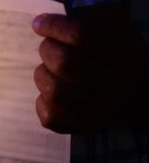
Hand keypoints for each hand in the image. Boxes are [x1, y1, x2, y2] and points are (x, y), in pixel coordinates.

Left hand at [32, 4, 148, 132]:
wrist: (140, 98)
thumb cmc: (119, 55)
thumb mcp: (116, 27)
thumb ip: (88, 18)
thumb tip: (48, 21)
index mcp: (125, 54)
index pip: (82, 35)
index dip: (54, 27)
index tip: (39, 23)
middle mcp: (116, 86)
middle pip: (65, 63)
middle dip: (47, 49)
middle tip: (48, 47)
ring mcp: (99, 112)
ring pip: (54, 91)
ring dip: (42, 74)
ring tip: (49, 69)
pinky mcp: (82, 128)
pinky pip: (49, 117)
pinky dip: (42, 101)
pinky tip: (52, 93)